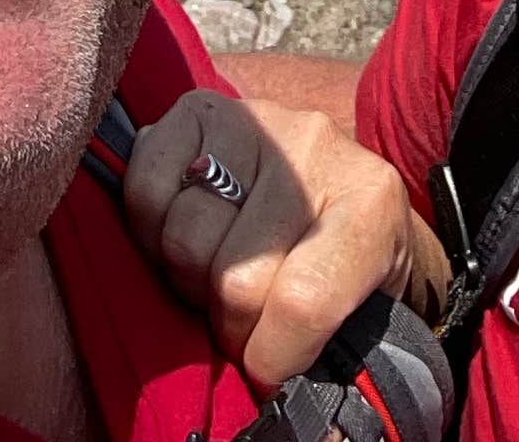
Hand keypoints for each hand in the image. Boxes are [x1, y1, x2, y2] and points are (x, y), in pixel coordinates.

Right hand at [123, 86, 450, 391]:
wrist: (335, 191)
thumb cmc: (346, 270)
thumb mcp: (358, 312)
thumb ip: (330, 356)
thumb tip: (300, 422)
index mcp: (372, 205)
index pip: (303, 300)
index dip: (272, 355)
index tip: (270, 368)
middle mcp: (318, 146)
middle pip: (235, 277)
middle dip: (229, 320)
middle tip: (242, 316)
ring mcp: (259, 119)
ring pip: (184, 239)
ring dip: (189, 278)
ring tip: (216, 272)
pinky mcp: (204, 108)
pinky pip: (146, 187)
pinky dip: (150, 225)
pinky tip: (185, 227)